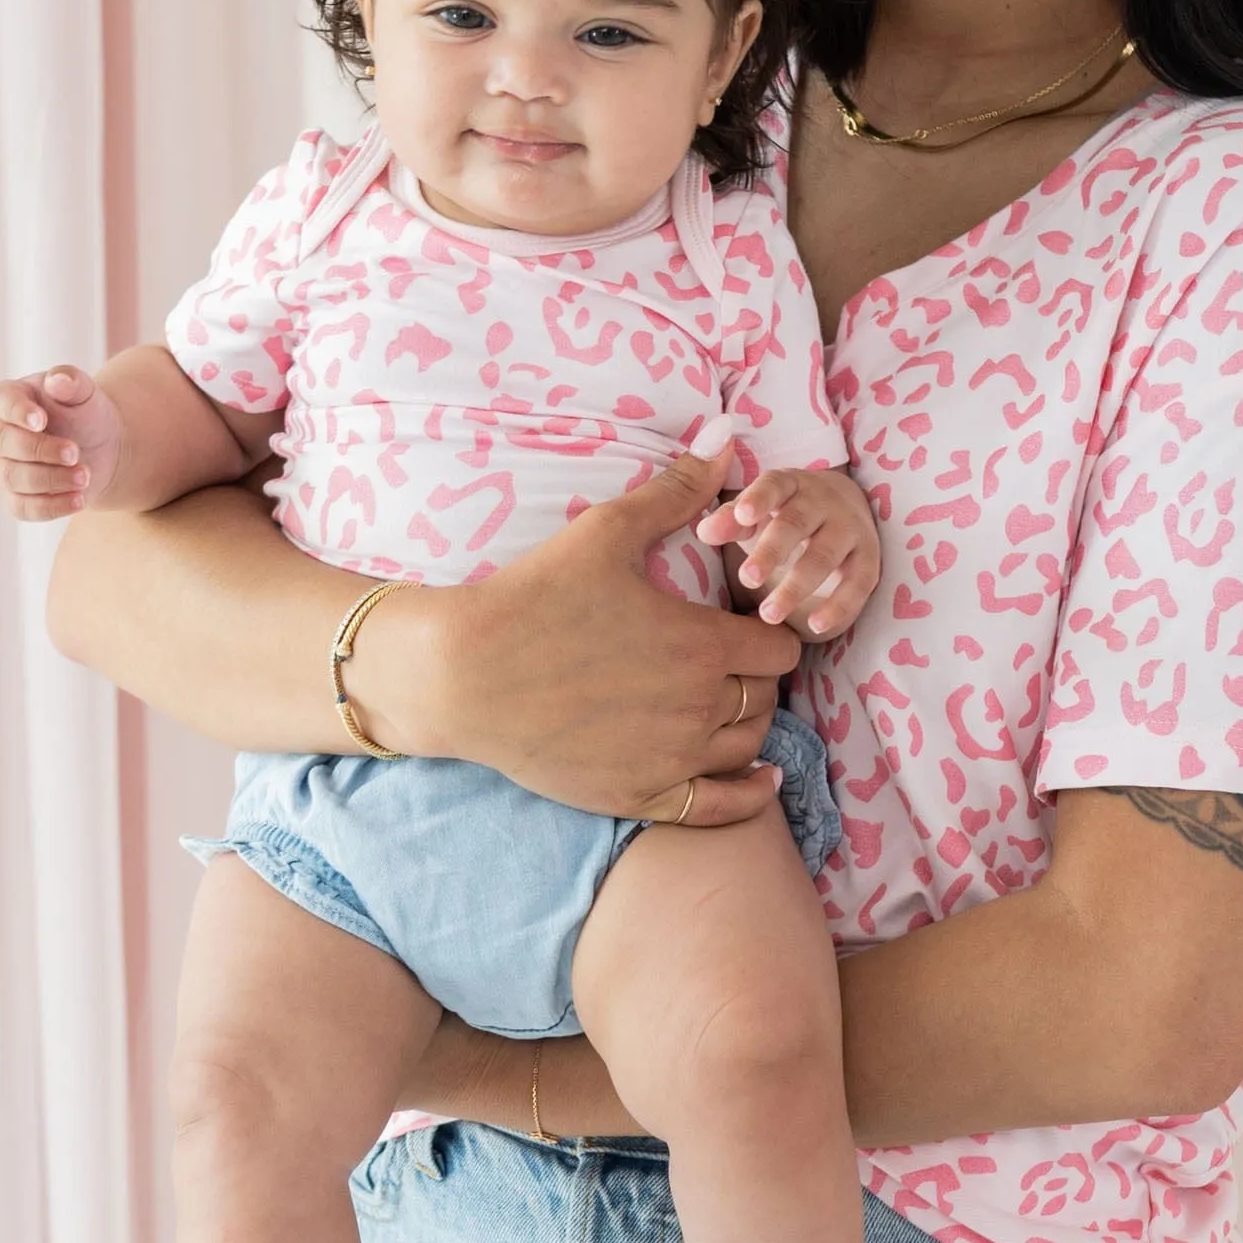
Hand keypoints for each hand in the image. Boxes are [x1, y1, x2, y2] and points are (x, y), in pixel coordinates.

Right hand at [0, 365, 123, 519]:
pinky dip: (52, 506)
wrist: (100, 448)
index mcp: (7, 400)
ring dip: (51, 480)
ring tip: (85, 476)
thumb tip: (58, 380)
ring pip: (14, 479)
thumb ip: (72, 382)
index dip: (19, 413)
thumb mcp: (84, 393)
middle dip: (43, 451)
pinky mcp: (15, 497)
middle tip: (76, 452)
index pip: (4, 404)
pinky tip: (79, 499)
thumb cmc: (84, 413)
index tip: (42, 420)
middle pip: (7, 445)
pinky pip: (24, 508)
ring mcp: (2, 468)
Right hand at [346, 438, 803, 824]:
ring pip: (748, 746)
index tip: (746, 622)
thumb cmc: (534, 596)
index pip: (780, 647)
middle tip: (731, 660)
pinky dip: (749, 793)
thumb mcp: (606, 531)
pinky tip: (760, 779)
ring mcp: (672, 758)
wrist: (462, 675)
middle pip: (768, 697)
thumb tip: (727, 434)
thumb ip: (676, 490)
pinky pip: (722, 808)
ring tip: (730, 703)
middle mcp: (699, 707)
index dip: (769, 630)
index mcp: (701, 644)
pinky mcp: (641, 795)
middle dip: (758, 675)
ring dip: (749, 723)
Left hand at [700, 466, 882, 635]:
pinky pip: (858, 583)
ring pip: (825, 556)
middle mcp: (823, 502)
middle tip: (746, 579)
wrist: (843, 509)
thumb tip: (703, 532)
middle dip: (772, 551)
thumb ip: (730, 521)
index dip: (759, 499)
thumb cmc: (782, 515)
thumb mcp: (755, 512)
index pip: (774, 485)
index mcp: (789, 484)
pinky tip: (816, 627)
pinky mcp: (868, 559)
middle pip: (797, 523)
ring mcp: (849, 529)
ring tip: (768, 614)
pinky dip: (839, 606)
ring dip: (797, 586)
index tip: (742, 516)